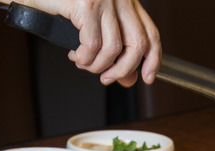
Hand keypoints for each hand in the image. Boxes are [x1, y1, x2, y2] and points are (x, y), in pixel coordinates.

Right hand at [23, 0, 161, 86]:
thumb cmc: (61, 5)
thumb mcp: (94, 28)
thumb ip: (114, 50)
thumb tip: (128, 78)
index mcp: (127, 1)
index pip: (151, 33)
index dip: (153, 59)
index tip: (148, 77)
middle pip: (138, 44)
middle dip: (124, 70)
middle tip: (107, 78)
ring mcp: (105, 0)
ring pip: (113, 49)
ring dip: (97, 66)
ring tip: (83, 63)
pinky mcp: (86, 5)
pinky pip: (92, 45)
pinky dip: (84, 58)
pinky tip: (75, 54)